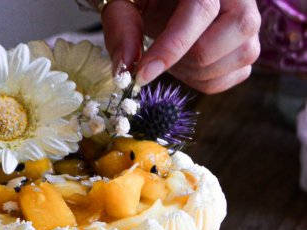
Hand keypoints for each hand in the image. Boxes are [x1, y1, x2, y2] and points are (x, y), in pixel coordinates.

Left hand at [102, 0, 260, 93]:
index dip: (171, 48)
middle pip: (227, 37)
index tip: (141, 75)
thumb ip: (121, 27)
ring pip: (235, 60)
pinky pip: (233, 77)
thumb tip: (124, 69)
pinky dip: (204, 81)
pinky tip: (186, 65)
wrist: (166, 1)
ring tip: (173, 57)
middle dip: (185, 59)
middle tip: (159, 56)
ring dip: (193, 72)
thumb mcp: (124, 2)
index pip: (202, 10)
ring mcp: (250, 21)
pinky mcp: (249, 46)